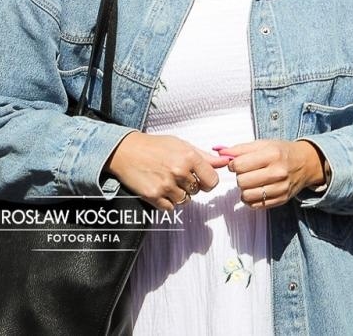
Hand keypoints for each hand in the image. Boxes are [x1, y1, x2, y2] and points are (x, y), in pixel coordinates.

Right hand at [104, 132, 225, 210]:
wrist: (127, 151)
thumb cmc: (156, 146)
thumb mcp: (183, 145)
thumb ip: (205, 157)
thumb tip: (225, 162)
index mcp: (189, 157)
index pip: (212, 181)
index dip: (208, 181)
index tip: (202, 179)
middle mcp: (179, 172)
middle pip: (198, 191)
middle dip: (192, 186)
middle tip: (180, 176)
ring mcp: (165, 185)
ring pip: (185, 200)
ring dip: (180, 194)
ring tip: (169, 182)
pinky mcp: (153, 195)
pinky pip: (170, 208)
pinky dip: (167, 202)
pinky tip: (161, 190)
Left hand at [218, 139, 326, 208]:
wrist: (305, 163)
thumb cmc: (282, 152)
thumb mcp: (263, 144)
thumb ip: (240, 149)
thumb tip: (219, 151)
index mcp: (272, 154)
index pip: (239, 165)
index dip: (233, 165)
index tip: (238, 163)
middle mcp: (278, 172)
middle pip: (242, 181)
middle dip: (240, 177)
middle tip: (247, 173)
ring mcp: (281, 188)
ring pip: (247, 195)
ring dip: (244, 189)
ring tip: (251, 182)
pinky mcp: (281, 199)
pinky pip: (255, 205)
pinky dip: (251, 199)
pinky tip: (256, 190)